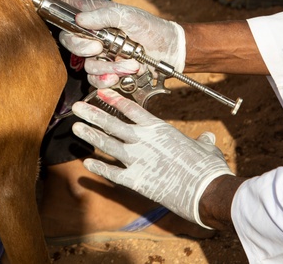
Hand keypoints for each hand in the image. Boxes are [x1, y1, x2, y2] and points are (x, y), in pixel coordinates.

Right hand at [52, 0, 185, 89]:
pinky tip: (120, 76)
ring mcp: (99, 53)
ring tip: (127, 64)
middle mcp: (93, 34)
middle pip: (68, 39)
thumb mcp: (129, 16)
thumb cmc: (151, 28)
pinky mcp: (106, 71)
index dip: (55, 6)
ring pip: (84, 64)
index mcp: (96, 15)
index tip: (48, 8)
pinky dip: (107, 79)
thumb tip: (80, 19)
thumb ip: (104, 15)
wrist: (169, 52)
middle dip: (81, 47)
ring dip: (106, 67)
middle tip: (98, 48)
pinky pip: (94, 79)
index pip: (68, 6)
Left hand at [72, 89, 233, 227]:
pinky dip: (99, 167)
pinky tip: (87, 162)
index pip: (131, 109)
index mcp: (159, 129)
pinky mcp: (135, 180)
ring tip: (75, 127)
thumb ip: (202, 142)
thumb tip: (207, 138)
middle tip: (77, 106)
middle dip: (93, 114)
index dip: (114, 99)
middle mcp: (143, 141)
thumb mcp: (205, 149)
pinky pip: (112, 173)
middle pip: (112, 123)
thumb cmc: (207, 168)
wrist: (205, 190)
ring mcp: (137, 160)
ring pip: (107, 144)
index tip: (101, 93)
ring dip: (90, 135)